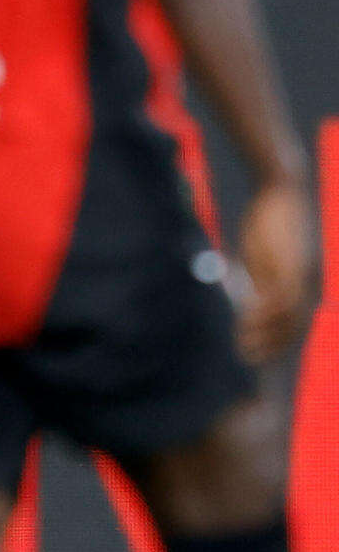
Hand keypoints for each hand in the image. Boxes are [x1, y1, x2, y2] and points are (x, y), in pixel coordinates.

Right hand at [232, 176, 318, 363]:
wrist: (280, 192)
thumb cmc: (270, 220)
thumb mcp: (264, 255)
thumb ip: (262, 280)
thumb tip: (250, 303)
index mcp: (305, 281)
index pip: (297, 321)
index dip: (280, 341)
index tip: (262, 355)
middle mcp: (308, 283)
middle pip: (295, 325)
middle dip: (272, 346)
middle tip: (249, 359)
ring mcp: (300, 277)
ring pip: (286, 318)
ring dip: (264, 336)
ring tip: (243, 348)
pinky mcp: (288, 268)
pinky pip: (278, 302)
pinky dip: (262, 317)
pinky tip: (244, 324)